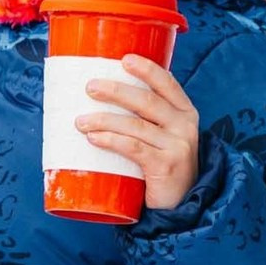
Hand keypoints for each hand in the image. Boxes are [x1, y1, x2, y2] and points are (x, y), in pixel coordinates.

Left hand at [77, 55, 202, 212]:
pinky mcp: (165, 166)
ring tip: (80, 120)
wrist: (181, 205)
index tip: (124, 59)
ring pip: (136, 125)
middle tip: (90, 87)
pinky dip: (111, 140)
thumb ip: (144, 119)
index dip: (147, 69)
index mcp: (185, 113)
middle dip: (116, 91)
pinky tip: (93, 138)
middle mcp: (184, 126)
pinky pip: (133, 148)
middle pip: (147, 101)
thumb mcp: (163, 137)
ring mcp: (177, 146)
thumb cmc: (163, 166)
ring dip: (104, 119)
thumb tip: (100, 98)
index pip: (168, 84)